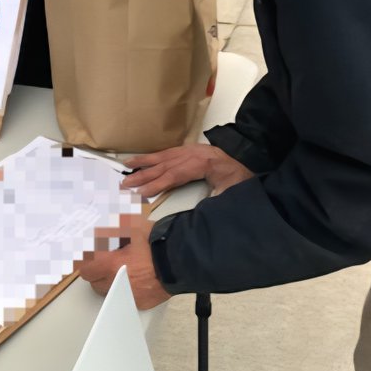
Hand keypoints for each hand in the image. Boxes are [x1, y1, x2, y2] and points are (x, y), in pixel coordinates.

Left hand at [77, 214, 170, 309]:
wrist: (181, 258)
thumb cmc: (156, 241)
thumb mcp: (129, 226)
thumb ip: (110, 229)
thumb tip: (99, 230)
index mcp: (109, 264)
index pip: (85, 269)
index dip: (87, 262)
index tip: (90, 257)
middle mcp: (116, 283)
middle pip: (95, 282)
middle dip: (98, 272)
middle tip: (107, 261)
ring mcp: (129, 295)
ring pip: (109, 292)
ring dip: (110, 282)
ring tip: (122, 269)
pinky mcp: (142, 303)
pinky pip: (127, 298)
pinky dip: (128, 290)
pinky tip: (137, 279)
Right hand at [121, 144, 254, 197]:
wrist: (245, 168)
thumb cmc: (237, 185)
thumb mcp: (229, 196)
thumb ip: (211, 206)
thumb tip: (192, 219)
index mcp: (204, 165)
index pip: (176, 175)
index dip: (158, 184)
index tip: (141, 193)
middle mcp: (195, 154)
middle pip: (165, 165)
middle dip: (143, 175)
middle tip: (125, 183)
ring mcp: (190, 151)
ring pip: (163, 158)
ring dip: (142, 164)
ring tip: (125, 168)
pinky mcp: (188, 151)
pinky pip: (166, 154)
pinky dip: (151, 158)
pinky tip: (139, 160)